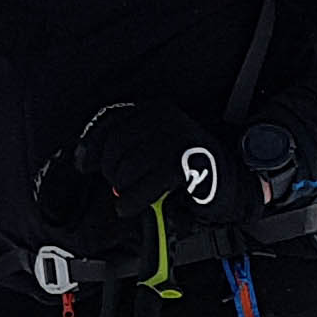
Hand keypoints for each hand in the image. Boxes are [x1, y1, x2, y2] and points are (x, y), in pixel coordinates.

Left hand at [52, 101, 260, 226]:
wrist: (232, 181)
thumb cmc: (187, 169)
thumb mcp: (153, 149)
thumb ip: (124, 148)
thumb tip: (86, 160)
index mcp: (154, 110)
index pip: (110, 122)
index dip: (91, 145)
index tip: (84, 165)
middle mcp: (165, 117)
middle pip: (116, 145)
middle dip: (112, 172)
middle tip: (121, 187)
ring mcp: (177, 137)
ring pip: (129, 166)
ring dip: (123, 188)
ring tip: (131, 196)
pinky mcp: (186, 162)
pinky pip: (147, 184)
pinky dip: (133, 200)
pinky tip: (130, 206)